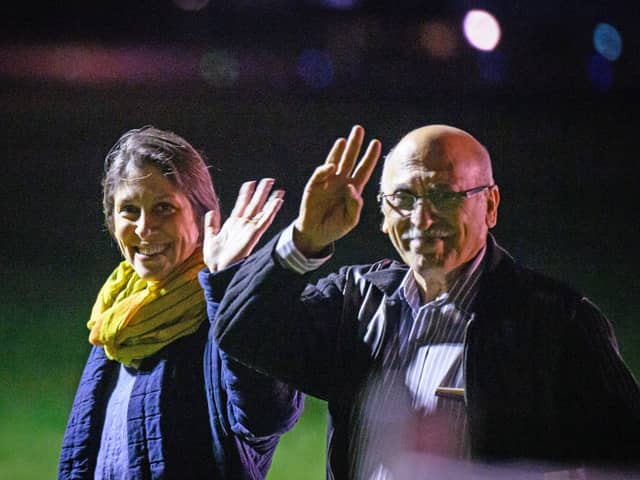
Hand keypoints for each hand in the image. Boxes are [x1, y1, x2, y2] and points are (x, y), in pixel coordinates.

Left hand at [204, 178, 283, 271]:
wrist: (218, 269)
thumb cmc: (214, 258)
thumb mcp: (210, 237)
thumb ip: (211, 224)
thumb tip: (211, 211)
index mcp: (233, 224)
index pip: (242, 204)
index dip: (246, 193)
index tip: (251, 183)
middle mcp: (243, 225)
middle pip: (254, 204)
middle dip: (261, 192)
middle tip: (268, 180)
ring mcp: (249, 229)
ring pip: (262, 210)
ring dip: (270, 199)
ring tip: (278, 189)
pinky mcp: (254, 235)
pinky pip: (264, 220)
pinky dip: (271, 211)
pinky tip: (277, 202)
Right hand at [294, 125, 380, 255]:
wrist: (316, 234)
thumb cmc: (335, 226)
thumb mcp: (350, 220)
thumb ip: (355, 205)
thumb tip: (351, 187)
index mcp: (353, 189)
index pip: (364, 169)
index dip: (370, 157)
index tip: (376, 143)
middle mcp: (341, 181)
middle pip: (349, 160)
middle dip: (354, 145)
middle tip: (359, 129)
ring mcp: (327, 182)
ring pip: (334, 161)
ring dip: (338, 150)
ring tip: (344, 140)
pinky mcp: (314, 186)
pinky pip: (320, 174)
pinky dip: (325, 169)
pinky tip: (331, 165)